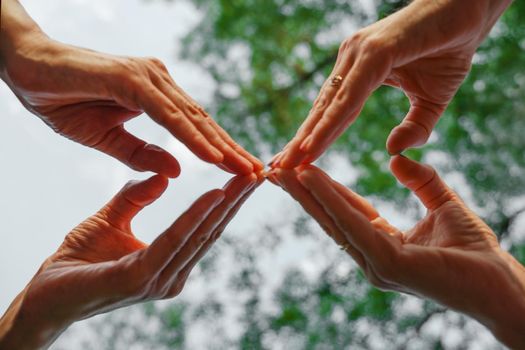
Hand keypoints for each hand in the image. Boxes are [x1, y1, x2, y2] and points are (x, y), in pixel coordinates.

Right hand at [0, 0, 261, 175]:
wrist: (22, 68)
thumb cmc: (62, 100)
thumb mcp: (106, 138)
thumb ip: (141, 152)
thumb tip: (176, 171)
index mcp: (156, 96)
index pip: (197, 129)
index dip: (222, 152)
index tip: (245, 174)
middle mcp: (159, 83)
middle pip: (203, 123)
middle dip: (233, 152)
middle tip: (261, 176)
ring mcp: (148, 77)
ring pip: (193, 118)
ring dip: (221, 147)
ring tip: (246, 171)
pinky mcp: (131, 78)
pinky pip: (167, 113)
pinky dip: (191, 136)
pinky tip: (212, 156)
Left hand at [0, 174, 259, 348]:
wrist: (45, 294)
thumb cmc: (78, 260)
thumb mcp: (111, 219)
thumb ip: (136, 198)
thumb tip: (164, 174)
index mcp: (168, 261)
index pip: (204, 226)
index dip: (226, 200)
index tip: (246, 172)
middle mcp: (171, 274)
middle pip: (210, 230)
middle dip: (237, 199)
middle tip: (260, 170)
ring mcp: (159, 279)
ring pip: (199, 234)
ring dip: (226, 204)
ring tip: (246, 177)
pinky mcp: (140, 279)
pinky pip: (173, 241)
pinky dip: (196, 217)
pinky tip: (214, 194)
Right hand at [268, 157, 524, 348]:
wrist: (501, 285)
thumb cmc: (475, 252)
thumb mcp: (443, 205)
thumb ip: (421, 181)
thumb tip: (397, 158)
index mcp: (382, 244)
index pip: (346, 210)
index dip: (323, 189)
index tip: (301, 167)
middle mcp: (371, 257)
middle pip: (330, 216)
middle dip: (301, 191)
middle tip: (274, 167)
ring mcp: (376, 263)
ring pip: (333, 219)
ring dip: (305, 192)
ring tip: (282, 167)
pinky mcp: (387, 263)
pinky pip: (353, 223)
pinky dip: (330, 199)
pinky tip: (311, 177)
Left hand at [271, 0, 511, 167]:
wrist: (472, 9)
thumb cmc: (448, 50)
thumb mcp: (431, 100)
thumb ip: (414, 126)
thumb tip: (393, 149)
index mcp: (358, 71)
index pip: (330, 111)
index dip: (312, 137)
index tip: (293, 162)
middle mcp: (351, 61)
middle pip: (321, 110)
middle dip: (300, 142)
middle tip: (277, 170)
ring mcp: (359, 54)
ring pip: (330, 105)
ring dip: (309, 137)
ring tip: (288, 164)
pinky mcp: (375, 51)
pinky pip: (350, 95)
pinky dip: (332, 121)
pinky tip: (314, 143)